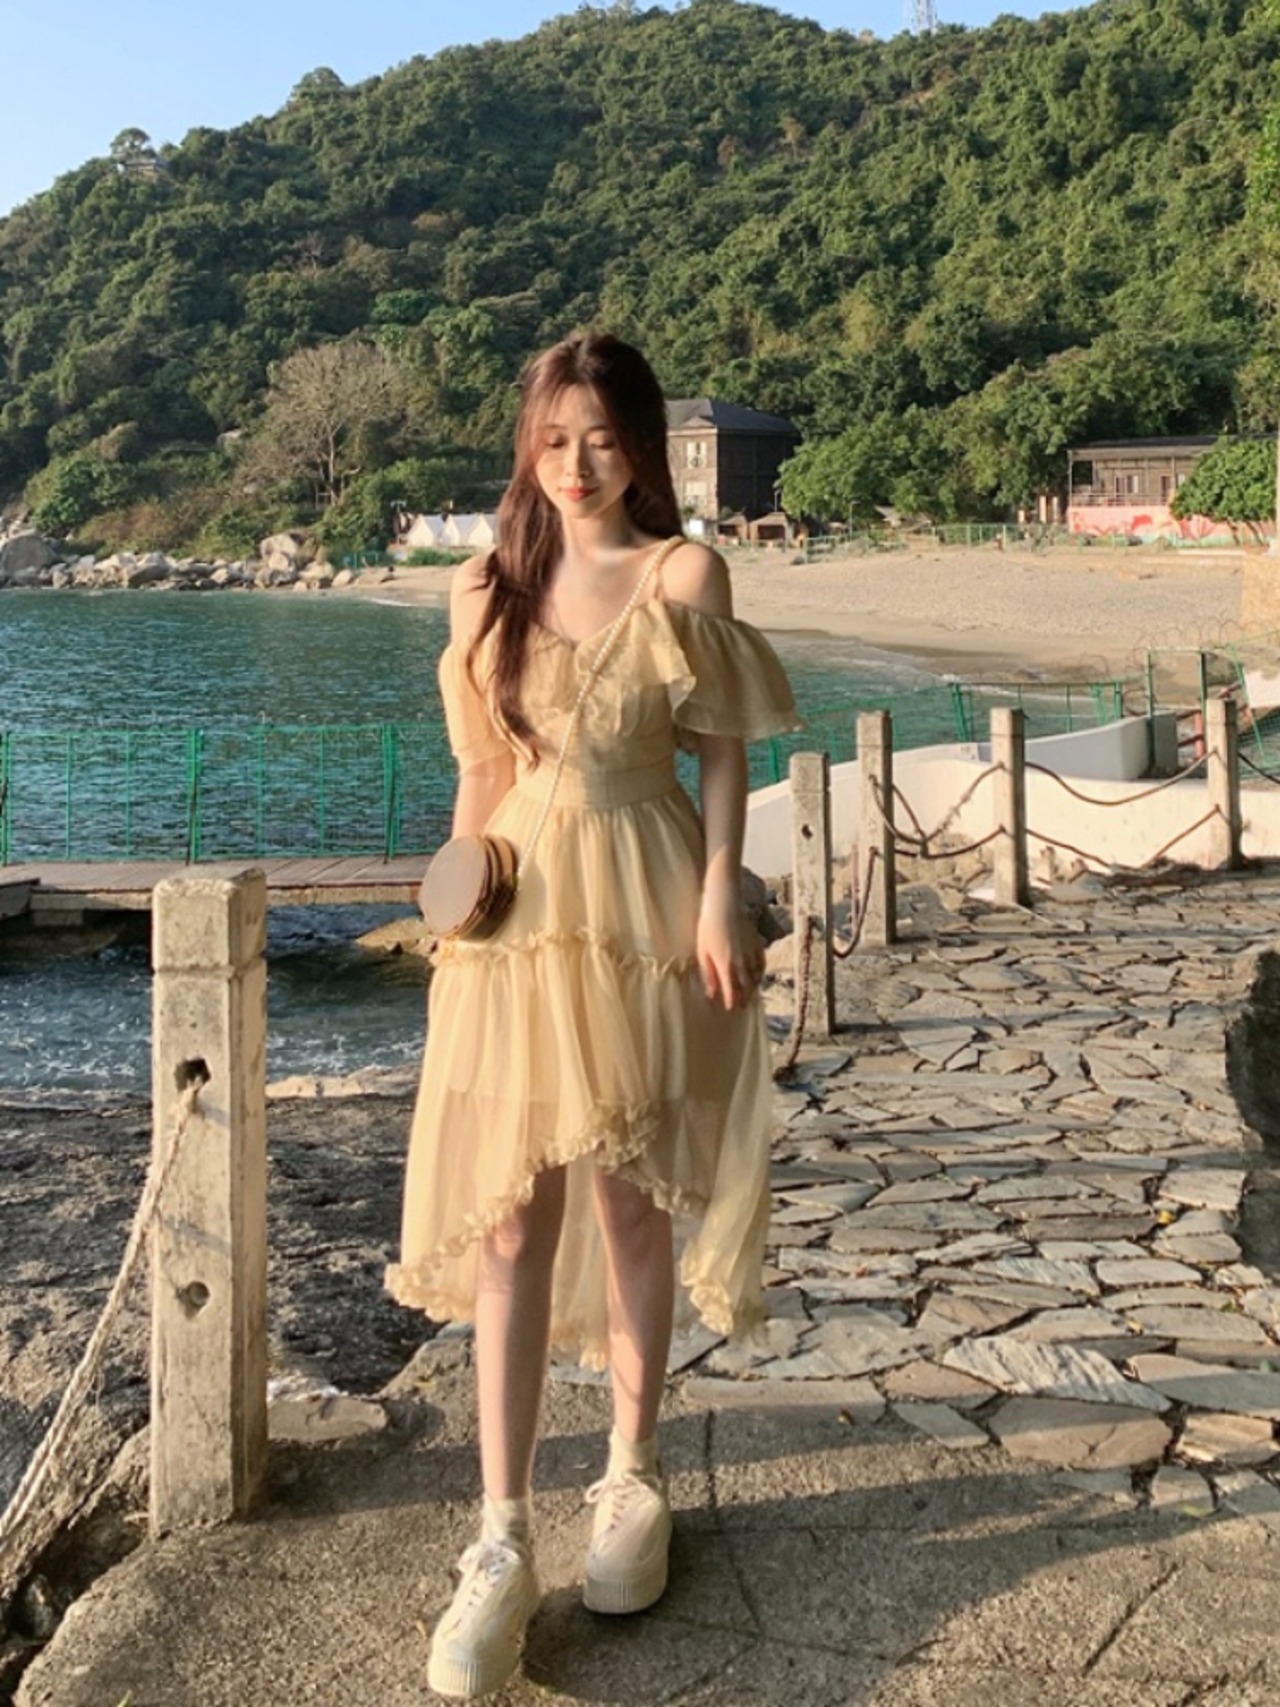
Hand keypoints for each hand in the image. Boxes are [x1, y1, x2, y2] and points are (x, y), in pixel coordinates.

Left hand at [696, 889, 765, 1010]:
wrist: (724, 904)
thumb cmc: (708, 926)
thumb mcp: (702, 951)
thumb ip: (708, 973)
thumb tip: (711, 992)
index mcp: (726, 965)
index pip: (731, 990)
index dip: (731, 1001)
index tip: (730, 1008)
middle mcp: (741, 962)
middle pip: (746, 986)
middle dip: (744, 997)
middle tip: (742, 1006)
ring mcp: (751, 952)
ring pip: (755, 975)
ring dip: (753, 986)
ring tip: (750, 993)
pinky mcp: (756, 942)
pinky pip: (762, 962)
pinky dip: (760, 971)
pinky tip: (758, 974)